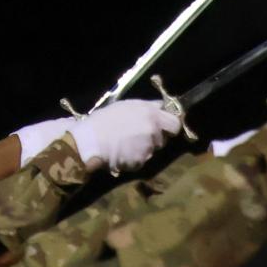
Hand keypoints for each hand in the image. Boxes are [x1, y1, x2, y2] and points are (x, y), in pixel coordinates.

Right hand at [67, 99, 181, 171]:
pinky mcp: (141, 161)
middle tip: (142, 135)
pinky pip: (142, 159)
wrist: (91, 140)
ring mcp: (148, 147)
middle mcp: (153, 130)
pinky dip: (135, 157)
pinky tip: (123, 152)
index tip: (164, 127)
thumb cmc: (105, 120)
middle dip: (157, 138)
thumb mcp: (127, 105)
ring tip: (127, 143)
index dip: (170, 126)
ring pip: (153, 149)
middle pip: (165, 138)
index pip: (175, 123)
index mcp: (151, 114)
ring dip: (144, 147)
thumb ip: (147, 108)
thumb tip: (161, 107)